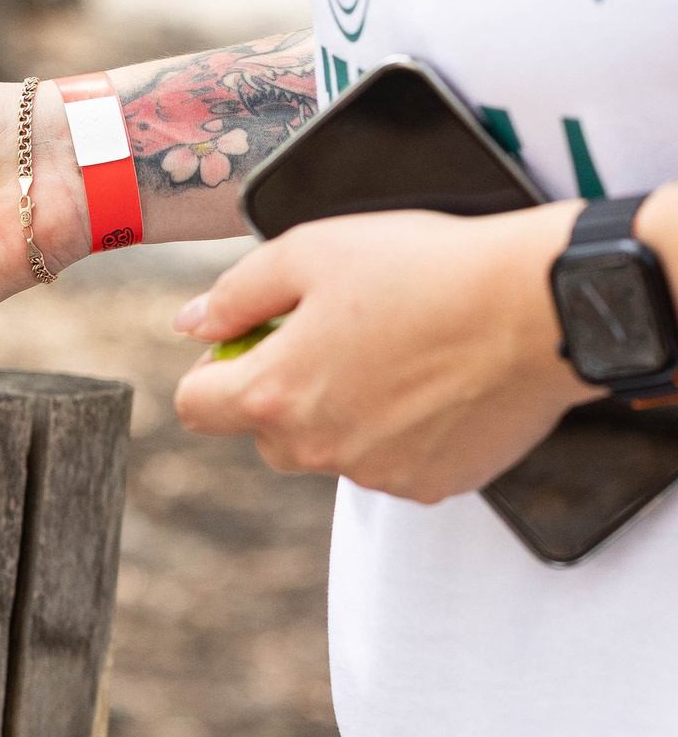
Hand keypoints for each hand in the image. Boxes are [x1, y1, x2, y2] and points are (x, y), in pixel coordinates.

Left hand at [171, 203, 592, 501]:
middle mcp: (316, 447)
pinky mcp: (429, 485)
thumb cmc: (431, 270)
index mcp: (274, 393)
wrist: (544, 307)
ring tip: (399, 353)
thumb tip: (192, 323)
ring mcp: (374, 472)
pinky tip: (436, 383)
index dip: (212, 370)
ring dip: (346, 412)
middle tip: (336, 338)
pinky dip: (402, 431)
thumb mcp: (313, 251)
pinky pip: (391, 461)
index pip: (196, 406)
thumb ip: (237, 293)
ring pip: (331, 448)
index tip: (249, 343)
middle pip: (265, 433)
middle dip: (283, 391)